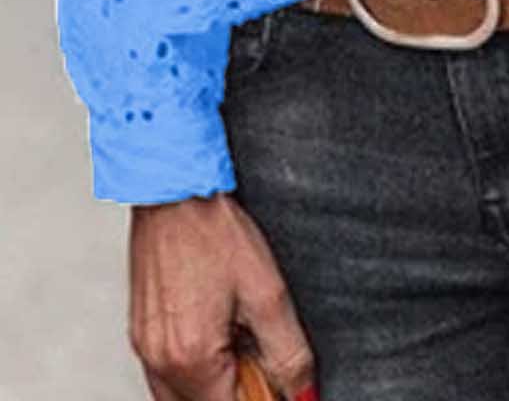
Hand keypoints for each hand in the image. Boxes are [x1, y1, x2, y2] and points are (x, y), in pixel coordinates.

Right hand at [128, 190, 317, 399]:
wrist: (173, 193)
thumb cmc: (214, 231)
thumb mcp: (268, 292)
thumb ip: (288, 352)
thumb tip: (302, 391)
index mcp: (191, 359)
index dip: (262, 399)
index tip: (277, 383)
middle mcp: (159, 361)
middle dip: (236, 392)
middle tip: (260, 357)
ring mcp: (145, 348)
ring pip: (181, 396)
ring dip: (214, 384)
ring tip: (238, 338)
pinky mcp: (141, 332)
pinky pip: (166, 374)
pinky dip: (195, 368)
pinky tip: (216, 332)